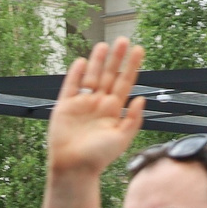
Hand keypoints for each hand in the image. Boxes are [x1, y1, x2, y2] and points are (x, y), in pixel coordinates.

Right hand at [45, 38, 147, 178]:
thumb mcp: (122, 139)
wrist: (74, 167)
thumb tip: (141, 99)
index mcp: (114, 110)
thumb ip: (133, 119)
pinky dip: (76, 73)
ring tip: (104, 45)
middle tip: (123, 39)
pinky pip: (71, 86)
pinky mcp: (65, 106)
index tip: (139, 50)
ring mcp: (82, 104)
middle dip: (116, 58)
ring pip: (92, 76)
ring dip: (98, 61)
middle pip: (110, 75)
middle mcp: (99, 104)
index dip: (132, 66)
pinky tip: (82, 61)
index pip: (125, 83)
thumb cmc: (98, 157)